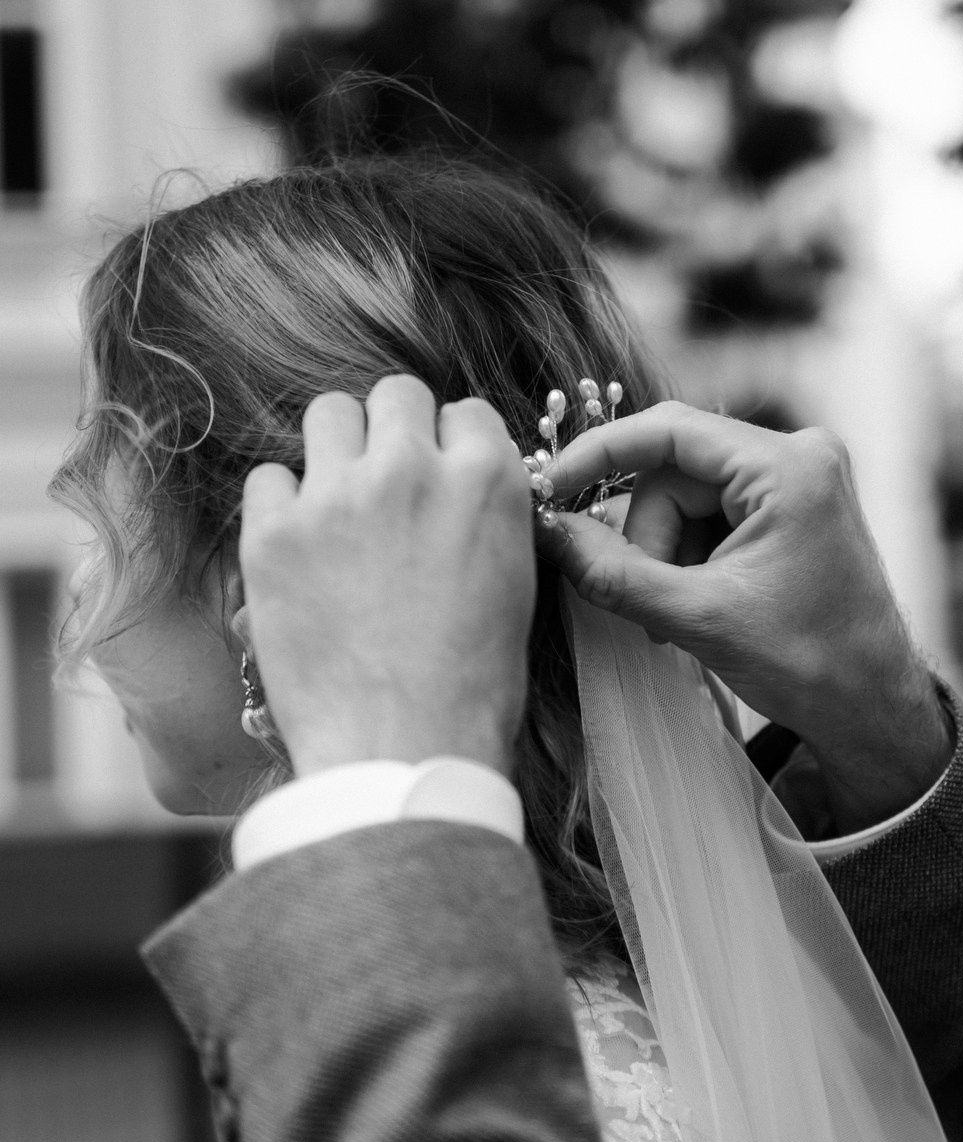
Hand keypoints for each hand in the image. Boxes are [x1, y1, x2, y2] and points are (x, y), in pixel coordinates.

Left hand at [239, 376, 535, 779]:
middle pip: (396, 394)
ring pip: (328, 413)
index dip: (451, 447)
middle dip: (393, 430)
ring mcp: (337, 496)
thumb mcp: (515, 582)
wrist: (402, 747)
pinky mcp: (273, 534)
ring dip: (336, 449)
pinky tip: (297, 548)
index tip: (440, 478)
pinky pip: (267, 478)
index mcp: (486, 481)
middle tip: (386, 481)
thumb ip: (487, 515)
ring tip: (338, 502)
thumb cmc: (472, 686)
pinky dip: (281, 506)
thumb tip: (461, 491)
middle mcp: (411, 470)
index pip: (465, 412)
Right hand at [541, 402, 950, 832]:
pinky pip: (713, 513)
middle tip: (653, 605)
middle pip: (674, 473)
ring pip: (687, 498)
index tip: (551, 487)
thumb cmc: (809, 666)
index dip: (601, 455)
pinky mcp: (793, 507)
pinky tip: (702, 603)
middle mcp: (799, 456)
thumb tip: (549, 533)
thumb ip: (615, 572)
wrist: (874, 710)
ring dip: (669, 555)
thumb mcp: (697, 618)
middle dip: (650, 538)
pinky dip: (692, 557)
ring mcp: (799, 480)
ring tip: (683, 617)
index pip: (670, 431)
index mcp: (788, 468)